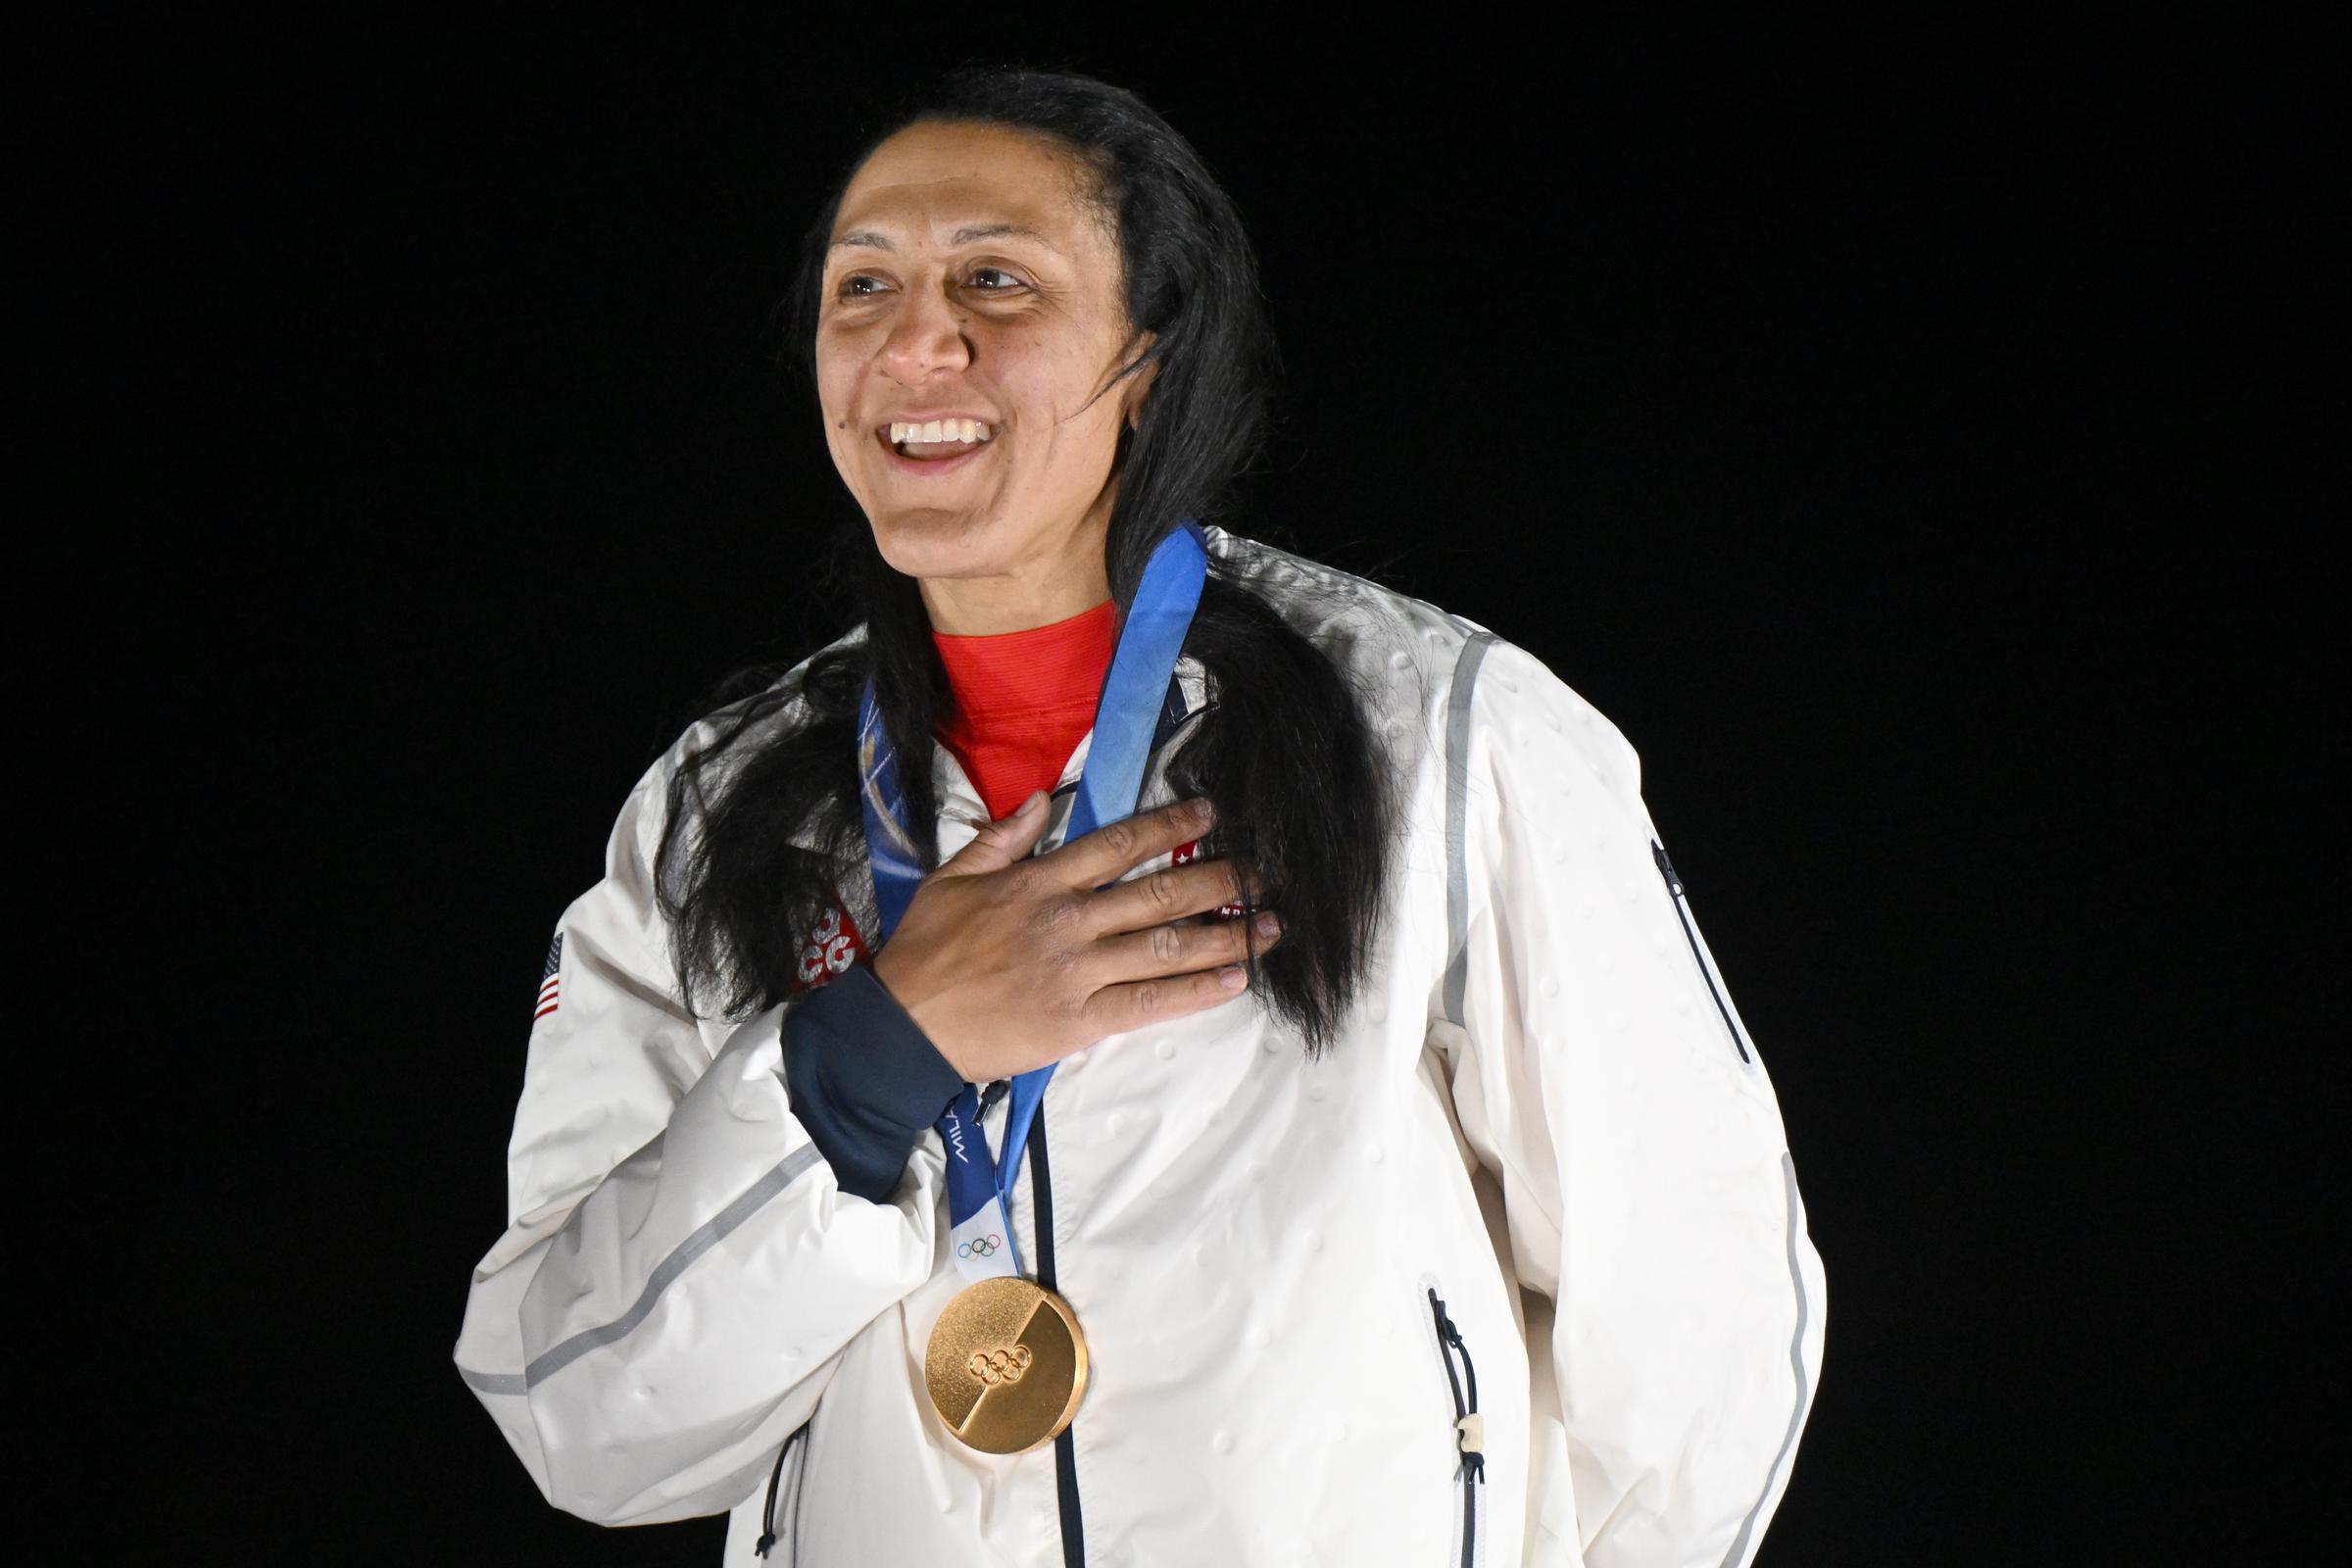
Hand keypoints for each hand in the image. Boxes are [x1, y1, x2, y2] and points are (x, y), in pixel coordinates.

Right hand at [867, 793, 1279, 1082]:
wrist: (904, 1026)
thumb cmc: (925, 951)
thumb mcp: (951, 879)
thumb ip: (1001, 838)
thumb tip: (1042, 802)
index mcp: (1039, 882)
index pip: (1118, 845)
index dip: (1168, 827)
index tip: (1209, 813)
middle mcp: (1069, 921)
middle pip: (1158, 893)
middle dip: (1219, 879)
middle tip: (1264, 871)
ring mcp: (1079, 971)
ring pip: (1165, 945)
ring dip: (1225, 934)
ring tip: (1271, 925)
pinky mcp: (1081, 1020)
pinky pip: (1151, 1002)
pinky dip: (1197, 990)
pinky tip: (1235, 979)